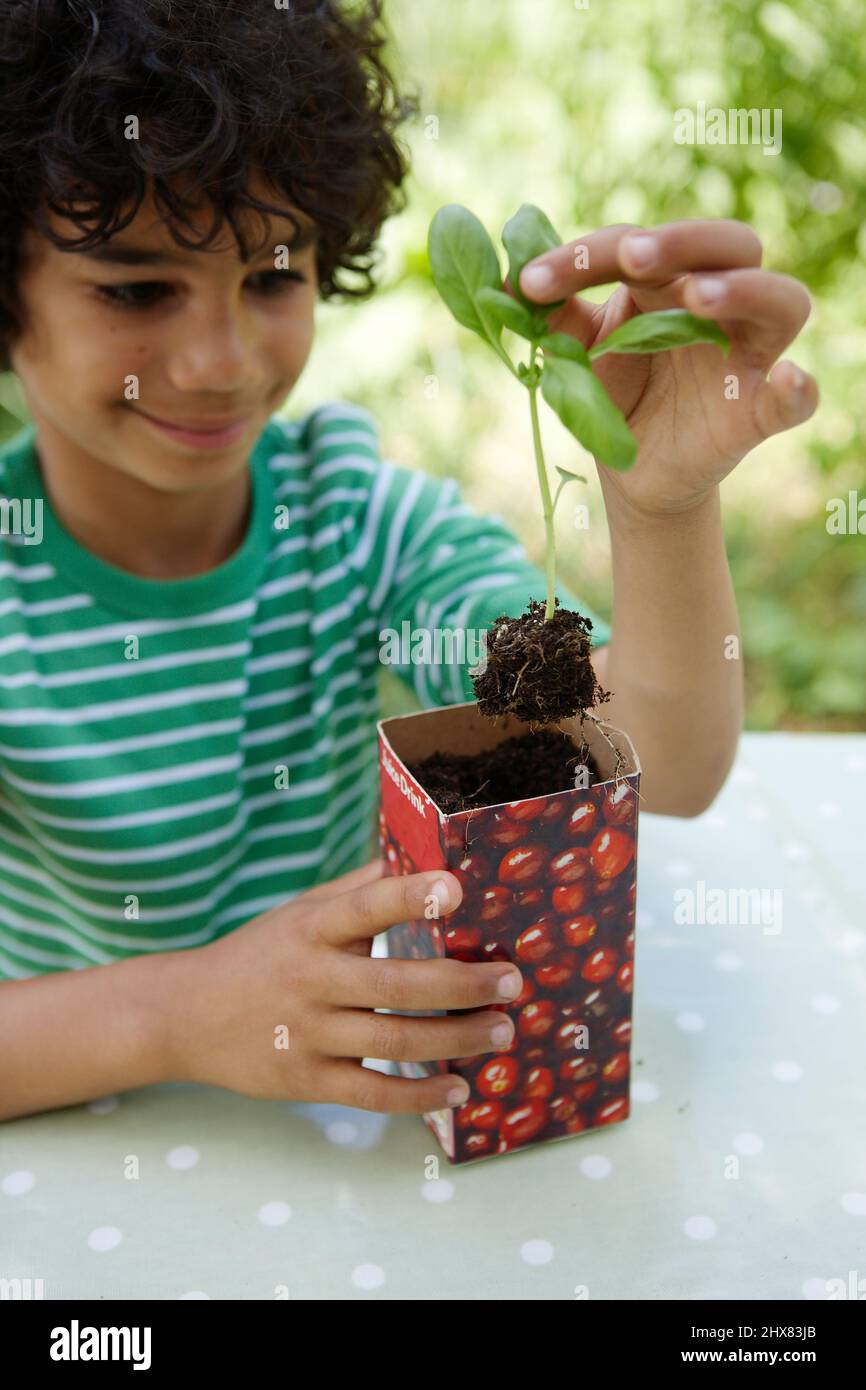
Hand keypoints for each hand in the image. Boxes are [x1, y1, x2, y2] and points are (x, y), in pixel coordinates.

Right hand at [164, 857, 522, 1112]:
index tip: (457, 888)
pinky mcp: (305, 1080)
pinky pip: (371, 1093)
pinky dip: (418, 1095)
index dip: (410, 896)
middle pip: (398, 985)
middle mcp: (312, 979)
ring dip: (456, 1039)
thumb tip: (416, 855)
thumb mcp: (299, 910)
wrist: (184, 1015)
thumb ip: (357, 889)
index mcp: (313, 929)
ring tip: (503, 1032)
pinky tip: (458, 1090)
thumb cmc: (259, 953)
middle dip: (463, 985)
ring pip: (394, 1042)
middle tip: (513, 982)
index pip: (366, 907)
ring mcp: (308, 1034)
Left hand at [515, 219, 819, 519]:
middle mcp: (719, 306)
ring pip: (780, 302)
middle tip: (631, 259)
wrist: (631, 473)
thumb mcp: (579, 357)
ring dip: (743, 291)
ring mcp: (748, 356)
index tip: (531, 282)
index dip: (585, 256)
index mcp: (669, 282)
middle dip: (681, 242)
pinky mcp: (759, 412)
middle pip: (729, 246)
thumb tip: (509, 286)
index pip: (638, 245)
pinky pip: (794, 398)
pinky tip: (787, 379)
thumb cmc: (613, 396)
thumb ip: (558, 321)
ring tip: (699, 298)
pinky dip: (796, 388)